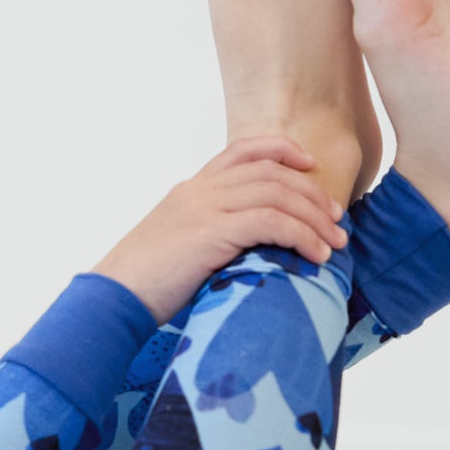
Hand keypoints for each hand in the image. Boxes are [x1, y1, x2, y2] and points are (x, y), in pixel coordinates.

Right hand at [91, 136, 349, 324]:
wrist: (112, 297)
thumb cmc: (141, 286)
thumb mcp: (175, 250)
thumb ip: (207, 239)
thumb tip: (241, 257)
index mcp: (190, 191)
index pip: (243, 151)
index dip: (282, 151)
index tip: (309, 167)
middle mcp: (200, 191)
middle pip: (272, 173)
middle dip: (312, 194)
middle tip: (336, 219)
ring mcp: (205, 208)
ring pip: (278, 194)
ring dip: (315, 218)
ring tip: (335, 243)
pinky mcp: (212, 232)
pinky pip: (272, 221)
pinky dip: (302, 236)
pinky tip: (316, 255)